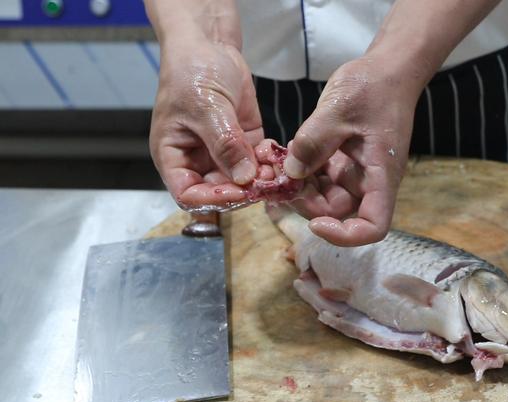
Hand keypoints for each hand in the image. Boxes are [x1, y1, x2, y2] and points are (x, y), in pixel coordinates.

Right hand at [149, 37, 262, 208]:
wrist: (209, 42)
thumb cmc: (192, 71)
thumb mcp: (208, 108)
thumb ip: (226, 145)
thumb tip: (244, 178)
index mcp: (174, 156)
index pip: (188, 195)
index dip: (212, 199)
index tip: (238, 192)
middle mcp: (197, 159)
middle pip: (220, 191)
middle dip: (244, 190)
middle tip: (266, 184)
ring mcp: (223, 152)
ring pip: (242, 180)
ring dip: (261, 179)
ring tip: (276, 170)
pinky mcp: (244, 141)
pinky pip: (258, 162)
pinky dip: (270, 163)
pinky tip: (278, 155)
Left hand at [283, 57, 417, 245]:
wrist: (386, 69)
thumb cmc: (373, 87)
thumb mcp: (339, 110)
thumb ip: (313, 143)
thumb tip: (291, 173)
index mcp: (380, 175)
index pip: (373, 226)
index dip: (345, 235)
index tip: (316, 222)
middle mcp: (369, 180)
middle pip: (338, 212)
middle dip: (308, 202)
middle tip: (280, 181)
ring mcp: (355, 171)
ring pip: (324, 196)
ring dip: (300, 186)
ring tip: (278, 166)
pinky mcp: (342, 160)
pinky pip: (319, 177)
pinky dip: (302, 170)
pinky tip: (286, 154)